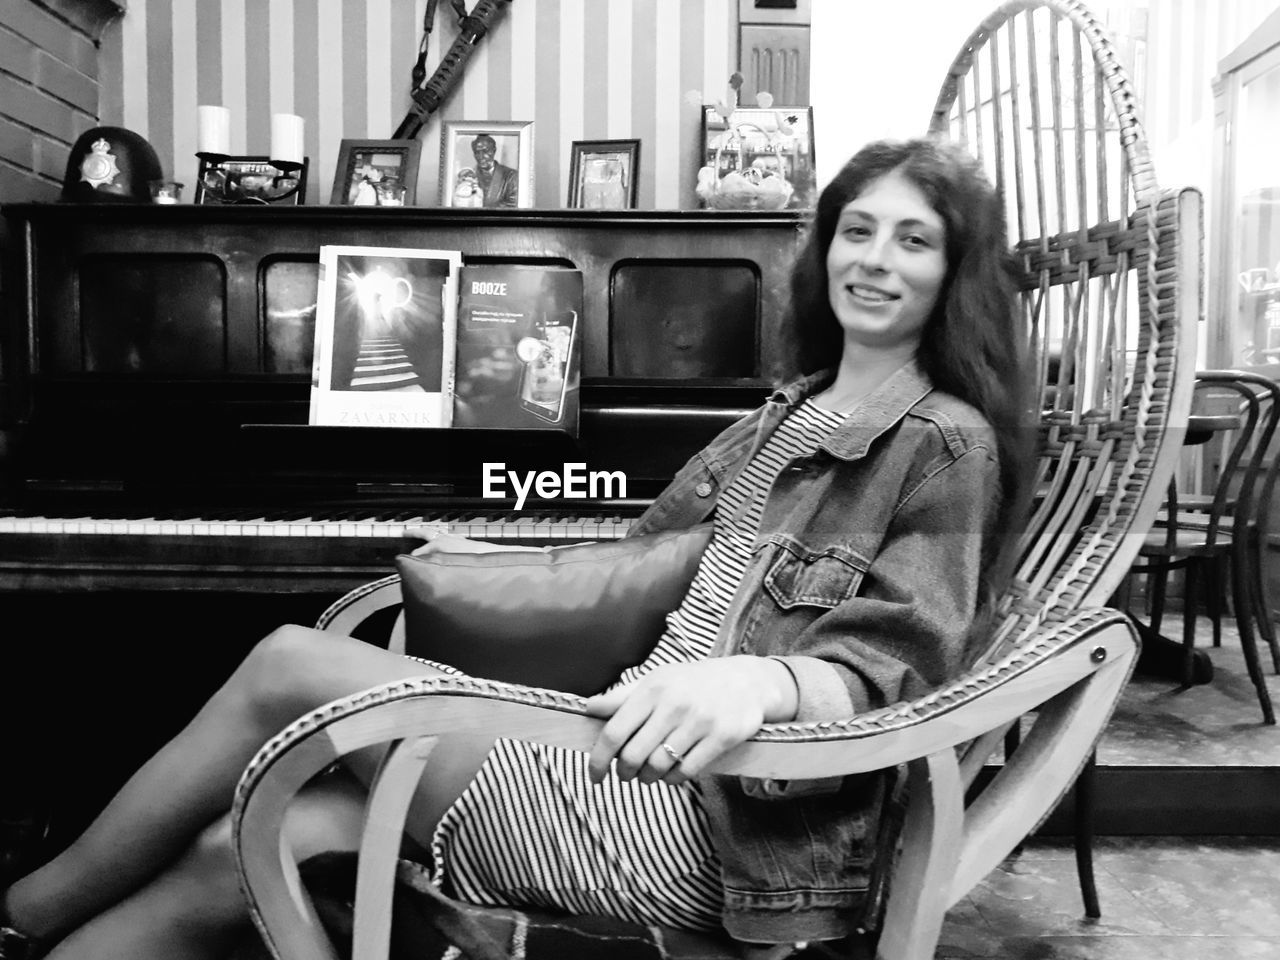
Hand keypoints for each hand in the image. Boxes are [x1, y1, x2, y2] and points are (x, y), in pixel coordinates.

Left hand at [583, 657, 797, 786]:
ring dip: (648, 778)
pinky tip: (672, 774)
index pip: (614, 732)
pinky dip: (674, 779)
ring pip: (659, 767)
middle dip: (624, 773)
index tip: (594, 775)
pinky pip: (687, 771)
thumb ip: (623, 696)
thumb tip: (589, 708)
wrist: (748, 681)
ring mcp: (700, 721)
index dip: (599, 759)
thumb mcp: (658, 680)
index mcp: (653, 688)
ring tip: (649, 774)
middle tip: (625, 775)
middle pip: (634, 756)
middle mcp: (675, 704)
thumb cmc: (694, 682)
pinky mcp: (722, 737)